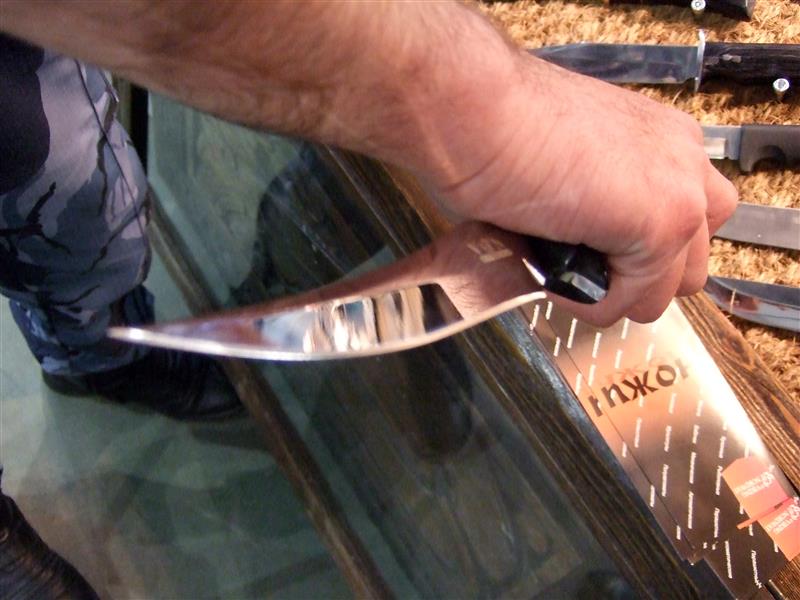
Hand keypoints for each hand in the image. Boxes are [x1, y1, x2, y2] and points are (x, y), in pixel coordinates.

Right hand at [419, 54, 737, 325]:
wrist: (474, 105)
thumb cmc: (494, 123)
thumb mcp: (563, 160)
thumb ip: (598, 198)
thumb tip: (586, 247)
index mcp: (661, 140)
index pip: (686, 224)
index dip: (634, 254)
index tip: (590, 254)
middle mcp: (683, 160)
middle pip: (687, 264)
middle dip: (631, 279)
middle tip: (576, 265)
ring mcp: (681, 195)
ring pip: (663, 292)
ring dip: (607, 293)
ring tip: (557, 265)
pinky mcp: (661, 226)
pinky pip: (628, 302)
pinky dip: (584, 302)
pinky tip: (549, 269)